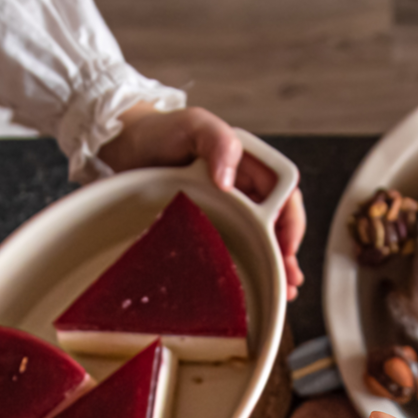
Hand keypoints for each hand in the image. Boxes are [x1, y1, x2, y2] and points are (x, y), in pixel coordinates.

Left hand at [100, 104, 305, 299]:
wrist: (127, 145)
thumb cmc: (162, 129)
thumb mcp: (195, 125)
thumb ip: (219, 142)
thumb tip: (229, 181)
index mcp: (249, 164)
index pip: (284, 193)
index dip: (291, 221)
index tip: (286, 246)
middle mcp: (242, 188)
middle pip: (276, 223)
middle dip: (286, 254)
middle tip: (290, 281)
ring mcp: (225, 209)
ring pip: (258, 240)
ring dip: (271, 265)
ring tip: (281, 292)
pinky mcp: (206, 225)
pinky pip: (231, 247)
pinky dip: (243, 267)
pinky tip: (246, 285)